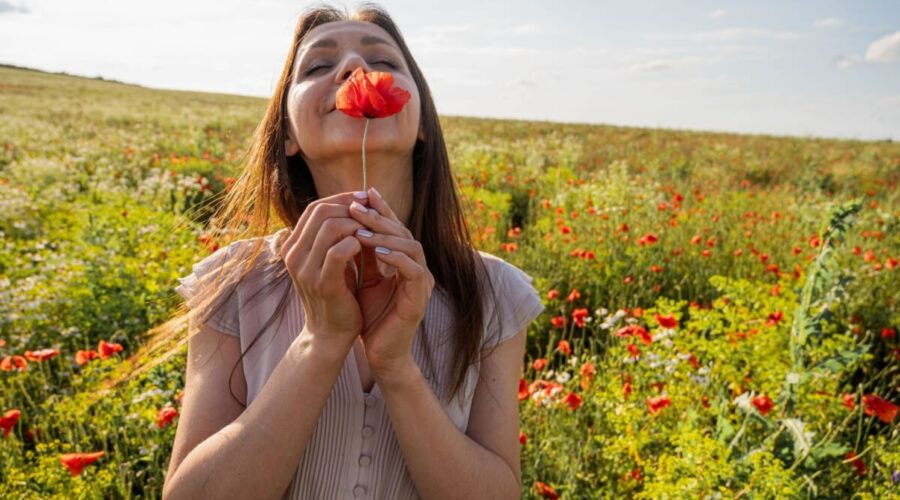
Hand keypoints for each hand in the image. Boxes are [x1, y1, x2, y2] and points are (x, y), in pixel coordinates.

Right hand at [280, 191, 369, 345]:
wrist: (330, 334)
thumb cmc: (335, 294)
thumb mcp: (331, 261)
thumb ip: (336, 236)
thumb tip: (356, 205)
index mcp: (293, 246)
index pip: (315, 208)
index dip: (341, 199)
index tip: (364, 199)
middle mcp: (294, 255)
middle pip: (321, 211)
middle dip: (350, 207)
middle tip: (372, 211)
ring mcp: (305, 269)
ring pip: (331, 227)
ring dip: (357, 224)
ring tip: (372, 230)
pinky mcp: (322, 283)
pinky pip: (339, 252)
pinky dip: (356, 244)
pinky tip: (368, 247)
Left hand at [349, 186, 434, 373]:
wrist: (380, 353)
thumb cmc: (371, 317)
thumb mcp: (362, 280)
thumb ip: (362, 255)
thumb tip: (343, 225)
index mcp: (404, 261)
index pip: (394, 227)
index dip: (380, 209)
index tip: (361, 194)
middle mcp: (417, 267)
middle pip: (403, 231)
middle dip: (379, 216)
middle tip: (357, 205)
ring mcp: (422, 282)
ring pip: (411, 246)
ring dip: (385, 235)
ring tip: (360, 228)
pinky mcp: (420, 297)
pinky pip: (413, 269)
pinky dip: (395, 257)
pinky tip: (376, 251)